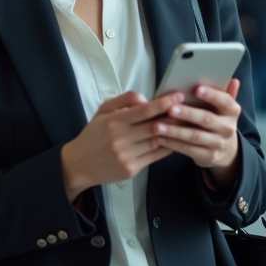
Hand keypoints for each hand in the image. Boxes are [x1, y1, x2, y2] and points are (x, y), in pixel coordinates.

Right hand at [60, 91, 179, 202]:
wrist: (80, 164)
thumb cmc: (93, 135)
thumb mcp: (103, 111)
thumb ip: (124, 100)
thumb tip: (146, 99)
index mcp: (113, 122)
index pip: (144, 110)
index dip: (163, 103)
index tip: (177, 96)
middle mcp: (120, 139)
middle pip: (154, 126)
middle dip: (173, 117)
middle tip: (186, 109)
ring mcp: (126, 156)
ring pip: (157, 141)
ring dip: (172, 132)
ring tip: (183, 123)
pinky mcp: (131, 169)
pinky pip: (155, 156)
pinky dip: (166, 147)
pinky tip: (173, 139)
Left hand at [152, 79, 242, 188]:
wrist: (226, 151)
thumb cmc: (218, 121)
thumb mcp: (223, 108)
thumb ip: (224, 92)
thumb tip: (233, 79)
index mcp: (232, 111)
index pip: (224, 101)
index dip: (211, 95)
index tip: (196, 88)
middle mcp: (228, 128)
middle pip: (206, 119)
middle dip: (187, 113)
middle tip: (170, 108)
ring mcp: (219, 144)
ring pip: (195, 136)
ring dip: (175, 131)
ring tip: (158, 125)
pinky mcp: (209, 156)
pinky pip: (188, 150)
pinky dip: (173, 144)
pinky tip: (160, 138)